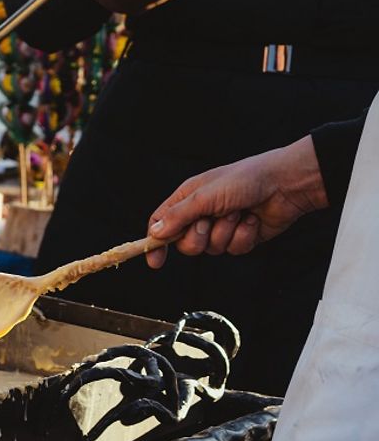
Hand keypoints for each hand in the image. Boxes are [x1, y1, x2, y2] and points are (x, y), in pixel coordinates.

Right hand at [145, 136, 328, 268]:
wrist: (286, 184)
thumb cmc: (246, 179)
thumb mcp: (205, 196)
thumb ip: (178, 216)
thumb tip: (155, 232)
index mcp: (188, 199)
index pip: (161, 223)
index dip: (155, 242)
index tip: (155, 260)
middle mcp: (203, 214)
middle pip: (185, 243)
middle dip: (199, 237)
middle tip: (210, 220)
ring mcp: (222, 227)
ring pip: (211, 249)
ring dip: (225, 233)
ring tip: (238, 214)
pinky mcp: (241, 237)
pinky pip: (233, 250)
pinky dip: (243, 237)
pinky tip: (252, 221)